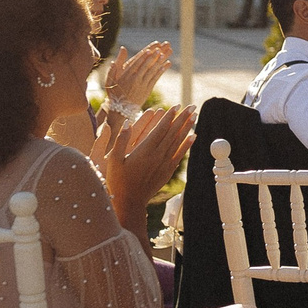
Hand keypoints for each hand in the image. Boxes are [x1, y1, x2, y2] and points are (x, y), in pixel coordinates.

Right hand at [102, 41, 172, 109]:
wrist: (121, 109)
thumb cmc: (114, 92)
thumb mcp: (110, 80)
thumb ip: (114, 68)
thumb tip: (118, 55)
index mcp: (126, 76)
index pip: (136, 64)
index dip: (143, 57)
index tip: (149, 50)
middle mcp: (135, 80)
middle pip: (145, 66)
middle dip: (153, 57)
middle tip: (159, 49)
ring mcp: (142, 85)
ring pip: (152, 72)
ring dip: (159, 63)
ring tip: (164, 55)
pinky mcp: (148, 90)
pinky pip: (155, 79)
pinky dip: (160, 72)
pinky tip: (165, 65)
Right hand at [104, 104, 194, 220]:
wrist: (130, 202)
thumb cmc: (118, 180)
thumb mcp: (113, 160)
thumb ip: (121, 141)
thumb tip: (128, 123)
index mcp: (144, 151)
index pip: (160, 129)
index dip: (169, 117)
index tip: (177, 106)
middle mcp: (157, 156)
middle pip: (173, 133)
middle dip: (183, 118)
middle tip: (192, 106)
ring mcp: (164, 164)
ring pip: (178, 142)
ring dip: (187, 128)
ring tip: (194, 116)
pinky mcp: (167, 171)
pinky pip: (180, 155)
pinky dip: (187, 145)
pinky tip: (193, 136)